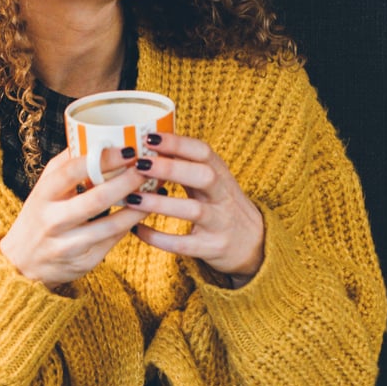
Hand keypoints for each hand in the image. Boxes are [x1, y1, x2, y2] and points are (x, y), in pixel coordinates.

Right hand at [0, 144, 148, 291]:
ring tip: (156, 189)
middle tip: (147, 168)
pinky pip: (114, 240)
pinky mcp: (83, 262)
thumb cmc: (39, 216)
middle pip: (97, 199)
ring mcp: (68, 245)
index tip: (128, 149)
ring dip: (139, 206)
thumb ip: (65, 164)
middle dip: (127, 181)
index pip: (72, 172)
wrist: (22, 263)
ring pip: (112, 225)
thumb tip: (95, 135)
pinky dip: (133, 223)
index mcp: (43, 195)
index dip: (102, 159)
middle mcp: (53, 221)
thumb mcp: (43, 189)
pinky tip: (146, 209)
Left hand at [125, 131, 264, 285]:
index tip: (149, 137)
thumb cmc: (222, 206)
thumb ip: (187, 166)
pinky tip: (136, 229)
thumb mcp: (213, 182)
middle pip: (203, 177)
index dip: (178, 143)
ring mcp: (220, 223)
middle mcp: (223, 196)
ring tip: (131, 198)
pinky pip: (183, 244)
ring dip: (160, 204)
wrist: (254, 244)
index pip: (204, 152)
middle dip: (171, 169)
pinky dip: (158, 237)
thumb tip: (149, 143)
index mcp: (220, 174)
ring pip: (193, 210)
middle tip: (140, 164)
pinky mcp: (212, 247)